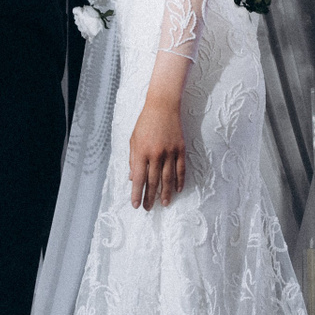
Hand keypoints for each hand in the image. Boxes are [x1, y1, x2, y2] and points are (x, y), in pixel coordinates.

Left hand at [128, 92, 185, 209]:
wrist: (162, 106)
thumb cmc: (145, 123)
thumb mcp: (133, 140)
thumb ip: (133, 160)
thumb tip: (133, 178)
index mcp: (141, 152)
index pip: (139, 178)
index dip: (137, 193)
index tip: (136, 205)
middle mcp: (155, 154)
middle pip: (153, 181)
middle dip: (150, 197)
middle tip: (148, 208)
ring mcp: (169, 152)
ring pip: (168, 178)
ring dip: (166, 193)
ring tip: (165, 204)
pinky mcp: (180, 149)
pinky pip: (180, 169)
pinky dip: (180, 181)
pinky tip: (178, 190)